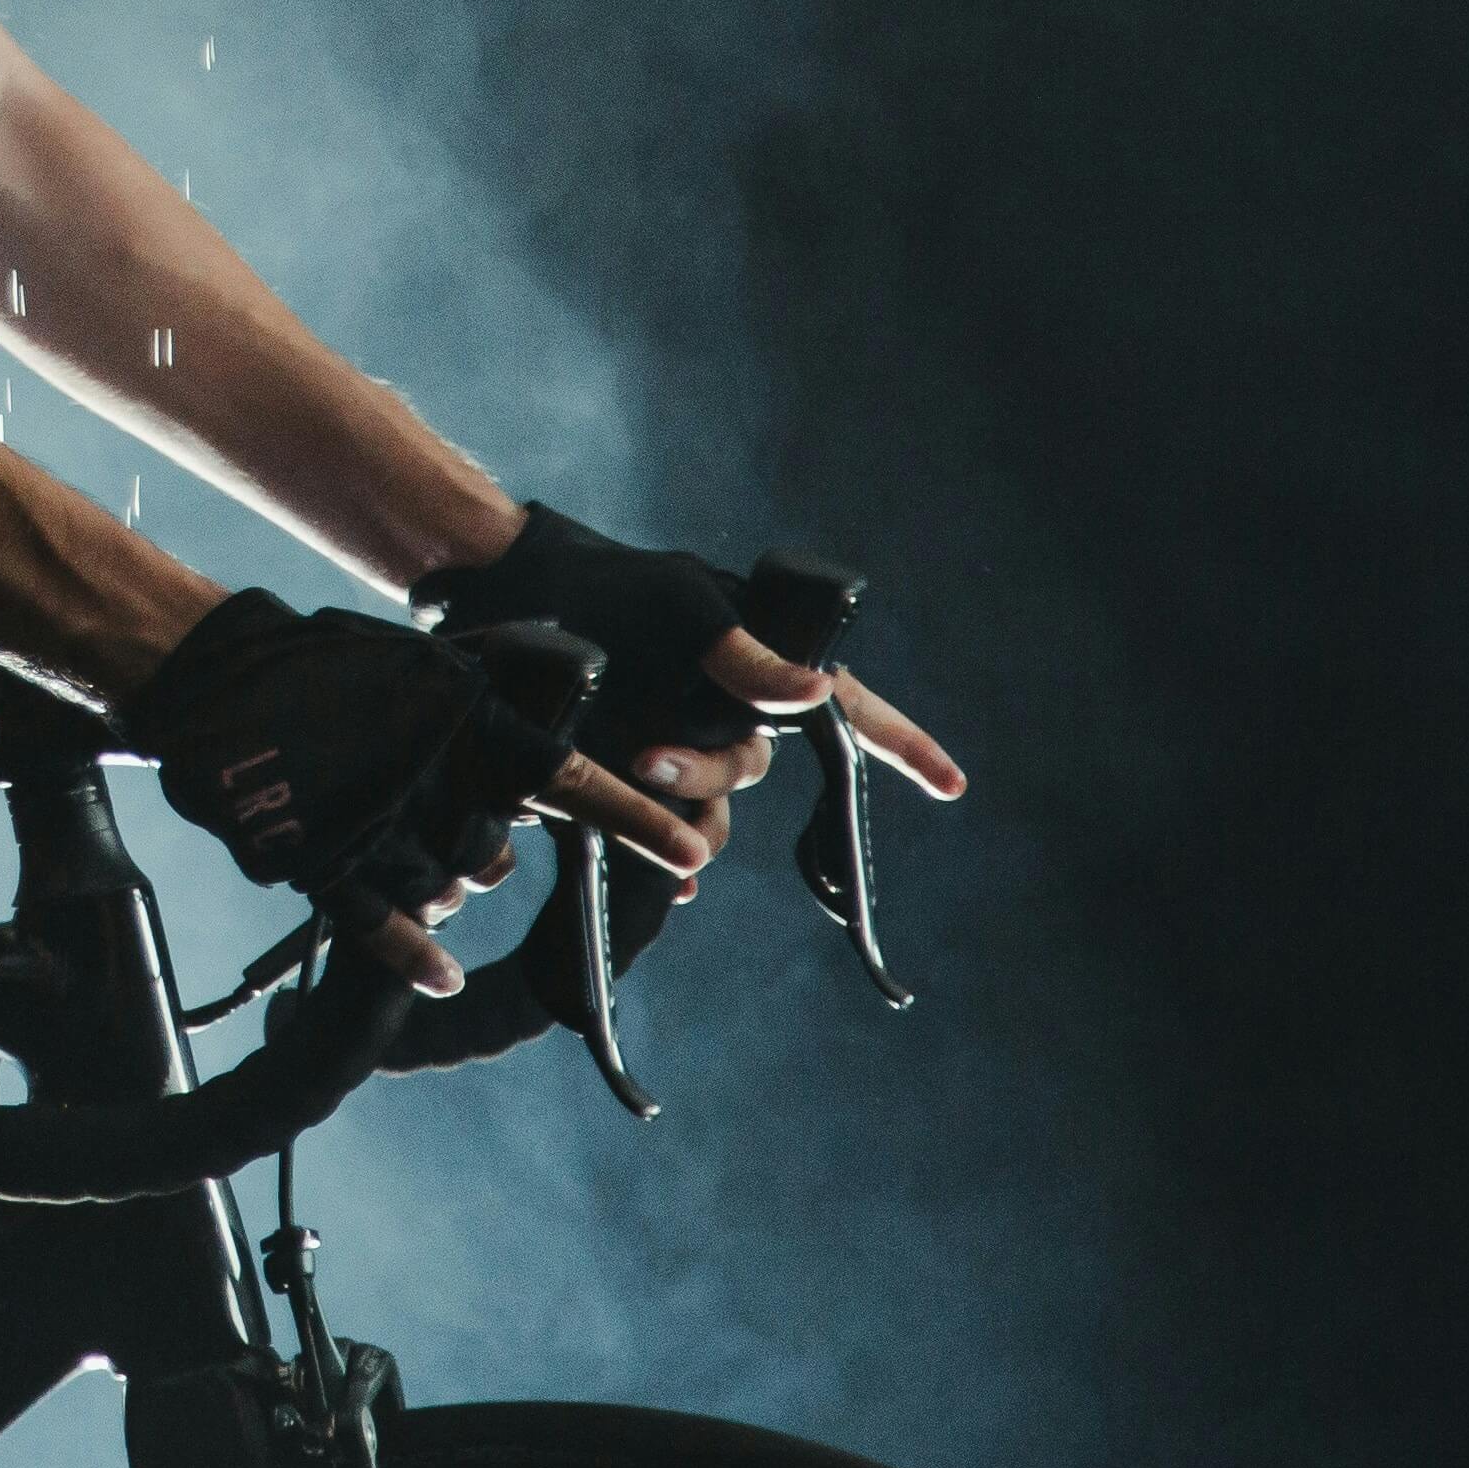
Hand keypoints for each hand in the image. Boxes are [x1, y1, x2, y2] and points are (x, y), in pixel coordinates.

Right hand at [111, 594, 707, 995]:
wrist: (216, 677)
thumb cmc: (323, 670)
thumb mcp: (420, 674)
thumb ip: (478, 723)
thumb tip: (517, 807)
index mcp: (463, 716)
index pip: (567, 772)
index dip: (634, 815)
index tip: (693, 851)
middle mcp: (433, 769)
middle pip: (493, 847)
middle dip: (478, 848)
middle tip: (439, 821)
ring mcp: (378, 816)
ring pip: (446, 885)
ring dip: (433, 882)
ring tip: (386, 835)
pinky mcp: (325, 856)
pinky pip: (386, 923)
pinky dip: (415, 955)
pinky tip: (440, 975)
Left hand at [411, 506, 973, 851]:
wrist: (516, 602)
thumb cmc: (611, 586)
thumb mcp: (681, 605)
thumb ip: (743, 650)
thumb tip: (817, 694)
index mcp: (758, 668)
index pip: (849, 710)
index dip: (903, 744)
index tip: (952, 785)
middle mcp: (727, 713)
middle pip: (749, 770)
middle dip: (709, 772)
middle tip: (648, 755)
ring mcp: (680, 745)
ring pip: (706, 809)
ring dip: (679, 809)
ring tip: (626, 777)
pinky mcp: (627, 776)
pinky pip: (663, 834)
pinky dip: (666, 860)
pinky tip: (664, 881)